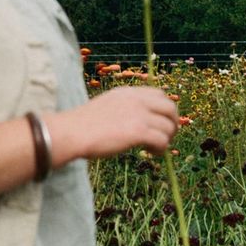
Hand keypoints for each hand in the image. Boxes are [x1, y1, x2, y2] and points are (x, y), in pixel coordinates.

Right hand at [54, 86, 178, 160]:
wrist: (72, 132)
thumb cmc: (82, 124)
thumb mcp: (106, 106)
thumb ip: (123, 108)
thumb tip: (137, 122)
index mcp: (128, 92)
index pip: (159, 94)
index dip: (165, 109)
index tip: (161, 122)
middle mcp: (136, 100)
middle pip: (170, 108)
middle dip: (172, 123)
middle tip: (166, 136)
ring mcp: (139, 114)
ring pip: (168, 126)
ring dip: (166, 139)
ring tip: (154, 149)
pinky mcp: (139, 131)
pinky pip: (162, 140)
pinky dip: (161, 149)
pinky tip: (151, 153)